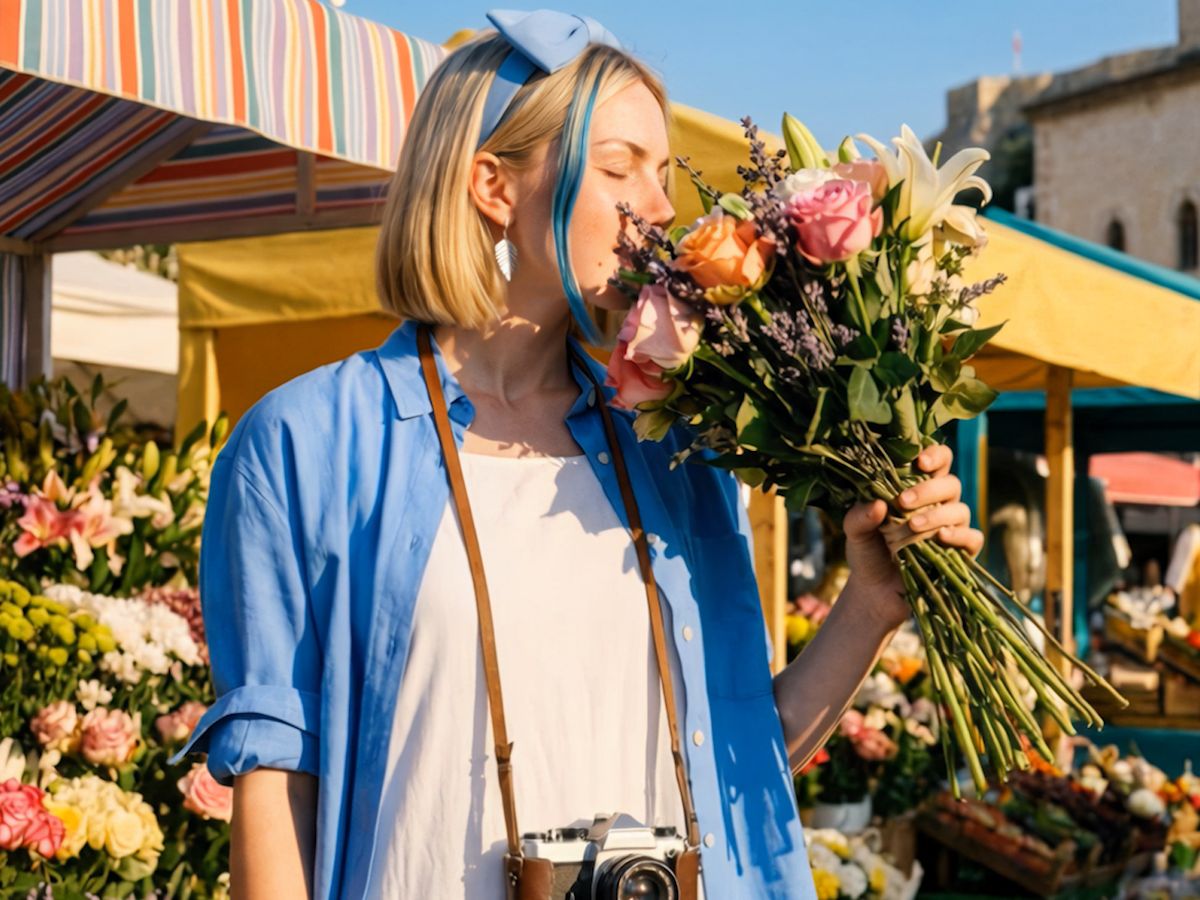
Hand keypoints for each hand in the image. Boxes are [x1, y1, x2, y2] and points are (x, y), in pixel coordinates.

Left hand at [840, 444, 984, 629]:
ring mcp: (953, 528)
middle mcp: (940, 504)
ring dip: (936, 514)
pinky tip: (941, 538)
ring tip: (912, 526)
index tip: (920, 461)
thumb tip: (878, 504)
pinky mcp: (961, 553)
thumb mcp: (855, 533)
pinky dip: (959, 536)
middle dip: (928, 489)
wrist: (875, 591)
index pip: (938, 462)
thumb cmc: (867, 552)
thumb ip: (859, 517)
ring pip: (960, 509)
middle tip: (903, 501)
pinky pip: (972, 538)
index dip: (935, 455)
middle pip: (950, 483)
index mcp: (917, 489)